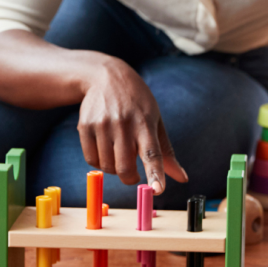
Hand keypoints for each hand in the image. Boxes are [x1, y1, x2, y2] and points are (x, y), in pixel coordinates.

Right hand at [78, 59, 188, 193]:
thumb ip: (166, 152)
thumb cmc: (137, 103)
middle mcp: (124, 123)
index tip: (157, 190)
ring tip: (118, 152)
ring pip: (107, 167)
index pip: (152, 152)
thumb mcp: (156, 120)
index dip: (155, 173)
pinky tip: (105, 148)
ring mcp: (103, 124)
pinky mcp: (85, 126)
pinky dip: (99, 162)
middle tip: (133, 174)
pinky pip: (92, 160)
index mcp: (145, 122)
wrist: (106, 77)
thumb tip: (182, 179)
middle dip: (130, 178)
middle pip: (125, 167)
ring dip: (114, 168)